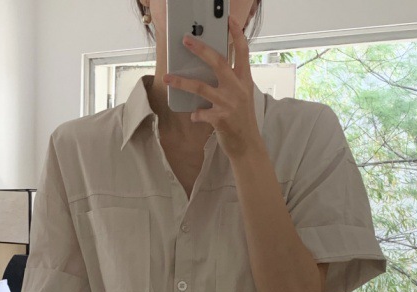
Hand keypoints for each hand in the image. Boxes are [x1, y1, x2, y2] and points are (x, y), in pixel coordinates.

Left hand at [163, 16, 261, 160]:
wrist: (248, 146)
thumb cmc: (242, 120)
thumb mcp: (242, 96)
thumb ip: (230, 82)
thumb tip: (207, 70)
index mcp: (244, 80)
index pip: (243, 51)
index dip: (236, 34)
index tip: (228, 20)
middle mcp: (237, 89)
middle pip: (217, 62)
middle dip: (200, 49)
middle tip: (185, 40)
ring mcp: (229, 104)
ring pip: (201, 87)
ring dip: (182, 82)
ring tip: (168, 77)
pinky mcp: (221, 119)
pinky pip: (200, 113)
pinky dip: (195, 114)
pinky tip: (194, 116)